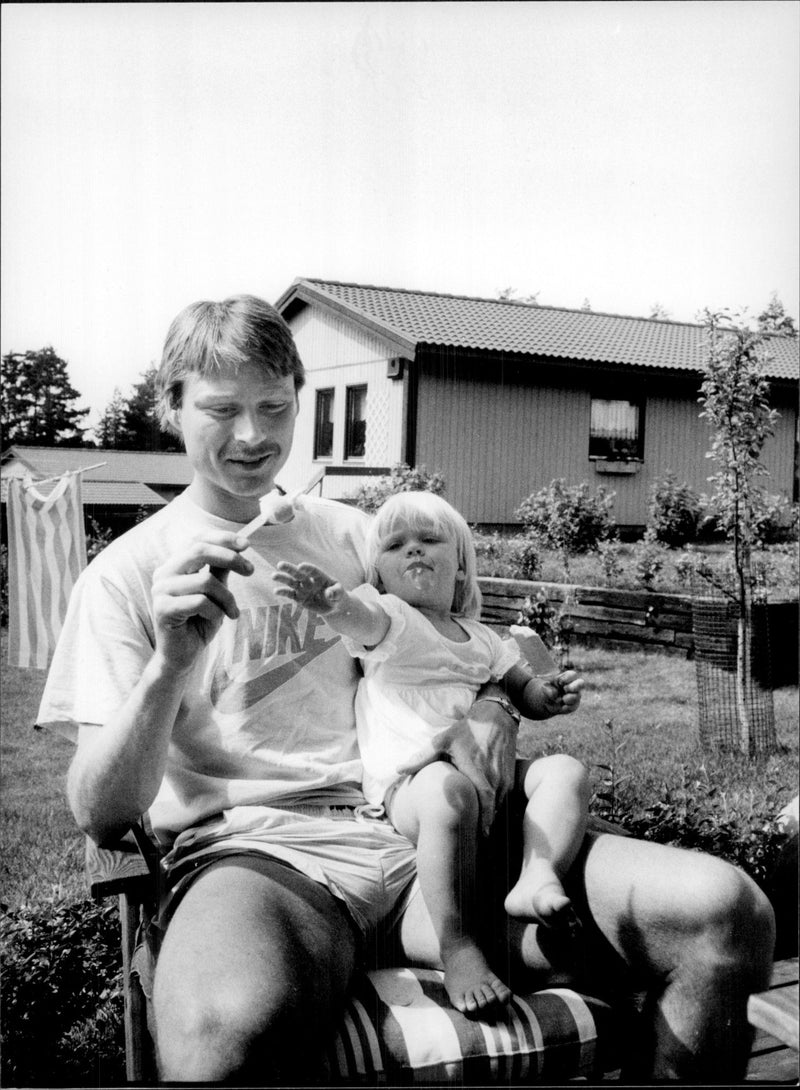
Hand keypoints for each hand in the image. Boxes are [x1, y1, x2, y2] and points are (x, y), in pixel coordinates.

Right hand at [151, 532, 253, 671]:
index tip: (247, 544)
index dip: (223, 538)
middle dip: (230, 558)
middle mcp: (164, 573)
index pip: (197, 539)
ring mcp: (160, 590)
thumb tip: (238, 547)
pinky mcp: (163, 609)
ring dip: (227, 597)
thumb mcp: (216, 593)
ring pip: (204, 580)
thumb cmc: (199, 622)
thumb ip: (220, 570)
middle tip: (250, 571)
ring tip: (232, 612)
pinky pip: (199, 602)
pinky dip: (216, 611)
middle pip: (199, 551)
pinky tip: (217, 620)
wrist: (182, 655)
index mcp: (175, 565)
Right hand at [273, 562, 344, 614]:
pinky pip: (290, 594)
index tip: (301, 566)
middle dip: (290, 569)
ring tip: (273, 576)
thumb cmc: (338, 596)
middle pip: (299, 574)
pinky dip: (283, 592)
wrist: (334, 607)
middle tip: (280, 564)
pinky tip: (276, 591)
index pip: (313, 571)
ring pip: (292, 582)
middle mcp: (310, 581)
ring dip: (283, 579)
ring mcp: (303, 589)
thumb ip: (335, 592)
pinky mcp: (299, 598)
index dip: (307, 568)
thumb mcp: (340, 594)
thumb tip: (328, 594)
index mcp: (320, 576)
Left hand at [397, 699, 518, 836]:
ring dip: (491, 821)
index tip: (476, 840)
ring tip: (481, 840)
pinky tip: (488, 821)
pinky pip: (504, 800)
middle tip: (476, 847)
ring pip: (500, 807)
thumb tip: (399, 769)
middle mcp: (494, 778)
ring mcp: (504, 779)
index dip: (481, 823)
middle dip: (485, 829)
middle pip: (492, 811)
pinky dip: (497, 811)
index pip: (483, 803)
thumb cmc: (467, 730)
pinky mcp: (510, 778)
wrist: (496, 718)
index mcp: (477, 772)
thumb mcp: (442, 740)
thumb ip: (422, 757)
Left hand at [539, 670, 583, 715]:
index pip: (573, 674)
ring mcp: (575, 695)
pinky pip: (574, 706)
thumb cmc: (548, 690)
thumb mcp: (545, 688)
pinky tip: (562, 707)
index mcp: (567, 678)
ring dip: (568, 698)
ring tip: (562, 699)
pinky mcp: (574, 705)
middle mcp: (574, 686)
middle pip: (581, 683)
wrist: (547, 702)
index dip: (567, 678)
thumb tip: (555, 694)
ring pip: (578, 696)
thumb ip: (548, 689)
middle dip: (574, 687)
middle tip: (565, 689)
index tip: (560, 682)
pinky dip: (567, 707)